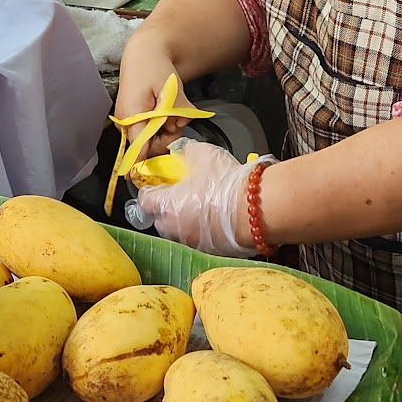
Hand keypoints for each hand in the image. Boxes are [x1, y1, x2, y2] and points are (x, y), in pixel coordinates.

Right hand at [114, 42, 195, 159]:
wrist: (144, 54)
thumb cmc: (154, 68)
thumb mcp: (169, 88)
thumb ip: (176, 110)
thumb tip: (180, 126)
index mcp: (132, 116)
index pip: (139, 150)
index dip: (150, 163)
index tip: (159, 172)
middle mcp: (126, 123)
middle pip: (150, 147)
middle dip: (168, 137)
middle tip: (178, 120)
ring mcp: (129, 123)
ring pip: (152, 140)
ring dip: (168, 129)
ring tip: (173, 111)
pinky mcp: (133, 120)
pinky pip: (150, 131)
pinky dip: (163, 125)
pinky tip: (167, 111)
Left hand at [136, 140, 275, 257]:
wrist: (257, 209)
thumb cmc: (228, 184)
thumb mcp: (205, 154)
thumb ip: (188, 151)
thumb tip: (183, 149)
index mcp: (166, 205)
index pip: (144, 200)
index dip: (150, 190)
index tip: (158, 184)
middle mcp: (174, 228)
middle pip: (160, 219)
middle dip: (167, 208)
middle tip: (182, 194)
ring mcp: (192, 243)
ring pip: (180, 232)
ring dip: (186, 221)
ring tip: (204, 206)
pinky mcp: (210, 251)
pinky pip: (200, 241)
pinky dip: (204, 231)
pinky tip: (219, 218)